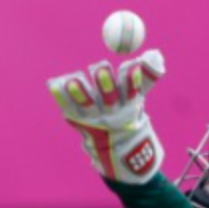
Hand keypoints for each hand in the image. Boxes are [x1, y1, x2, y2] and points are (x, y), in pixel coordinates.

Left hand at [47, 50, 166, 183]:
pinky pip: (69, 109)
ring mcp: (94, 120)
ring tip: (72, 81)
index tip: (131, 66)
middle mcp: (111, 114)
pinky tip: (54, 85)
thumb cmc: (128, 118)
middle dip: (105, 84)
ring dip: (80, 92)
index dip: (130, 80)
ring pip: (88, 105)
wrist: (119, 153)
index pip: (130, 92)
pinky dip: (61, 97)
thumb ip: (145, 78)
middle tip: (101, 68)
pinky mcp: (79, 123)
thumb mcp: (138, 101)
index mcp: (128, 108)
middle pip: (108, 98)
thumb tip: (154, 54)